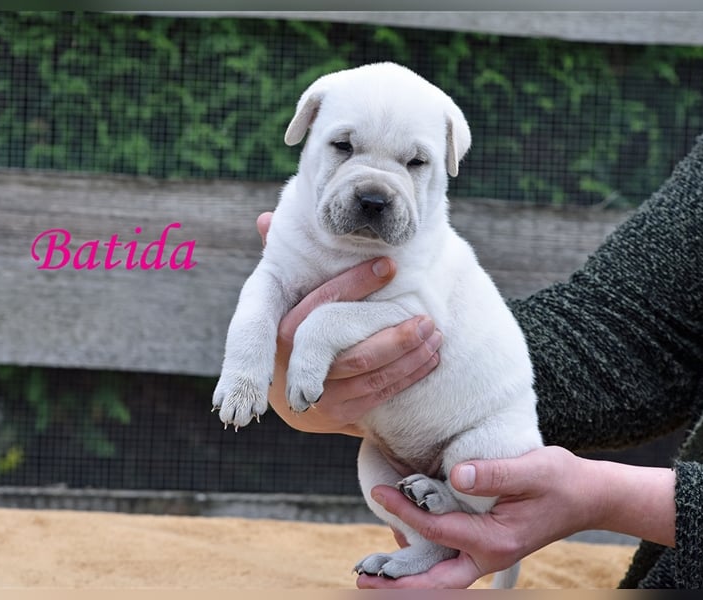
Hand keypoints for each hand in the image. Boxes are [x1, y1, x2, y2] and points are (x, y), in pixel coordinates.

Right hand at [256, 213, 442, 435]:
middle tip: (428, 317)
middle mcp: (296, 366)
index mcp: (283, 330)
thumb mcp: (283, 296)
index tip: (392, 265)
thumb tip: (267, 218)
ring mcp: (318, 395)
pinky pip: (380, 394)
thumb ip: (281, 260)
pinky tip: (430, 358)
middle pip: (353, 349)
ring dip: (409, 355)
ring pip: (372, 374)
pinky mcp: (339, 414)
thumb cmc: (297, 331)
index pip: (324, 303)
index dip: (358, 282)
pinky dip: (409, 376)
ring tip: (435, 333)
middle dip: (396, 334)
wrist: (293, 394)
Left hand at [357, 446, 675, 588]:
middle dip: (399, 583)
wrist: (587, 496)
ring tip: (373, 573)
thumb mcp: (533, 470)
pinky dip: (424, 560)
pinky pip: (449, 562)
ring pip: (440, 577)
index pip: (440, 530)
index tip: (381, 493)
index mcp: (496, 540)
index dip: (407, 512)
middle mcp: (488, 556)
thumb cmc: (560, 481)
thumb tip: (456, 475)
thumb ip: (494, 473)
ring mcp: (486, 556)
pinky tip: (404, 546)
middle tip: (363, 579)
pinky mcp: (485, 547)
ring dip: (408, 575)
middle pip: (436, 581)